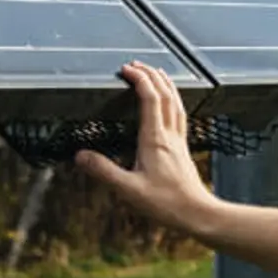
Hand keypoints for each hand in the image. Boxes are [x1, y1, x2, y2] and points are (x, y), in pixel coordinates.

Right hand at [72, 61, 221, 238]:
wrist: (197, 213)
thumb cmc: (166, 203)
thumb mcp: (128, 190)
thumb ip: (103, 171)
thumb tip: (80, 156)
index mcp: (155, 139)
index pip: (149, 98)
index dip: (139, 79)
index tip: (125, 69)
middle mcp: (169, 135)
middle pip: (165, 94)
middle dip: (151, 74)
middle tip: (136, 64)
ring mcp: (179, 140)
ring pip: (176, 102)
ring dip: (165, 83)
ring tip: (156, 72)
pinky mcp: (183, 149)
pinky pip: (180, 115)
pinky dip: (174, 101)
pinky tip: (171, 104)